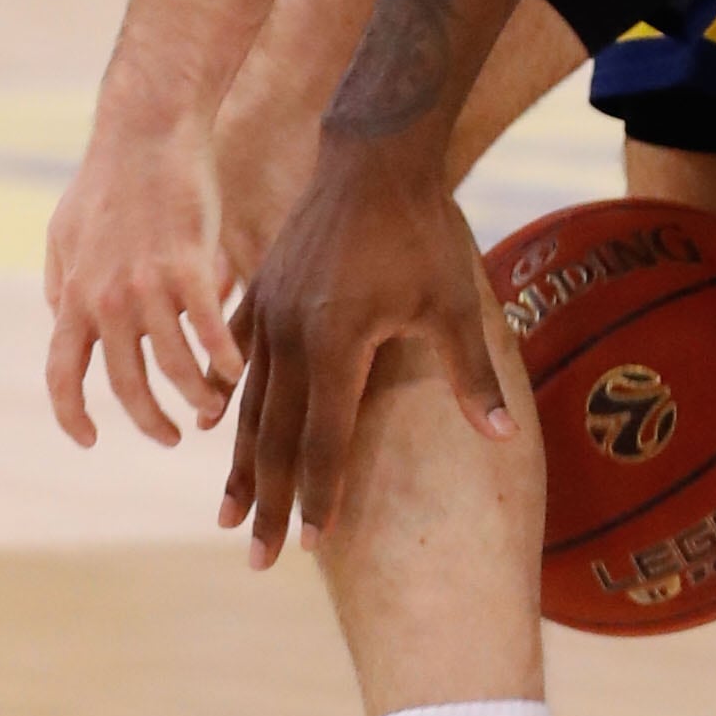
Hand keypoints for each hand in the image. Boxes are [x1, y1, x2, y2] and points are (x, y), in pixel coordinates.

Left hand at [44, 123, 240, 448]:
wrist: (144, 130)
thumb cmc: (105, 178)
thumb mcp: (63, 232)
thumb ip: (60, 282)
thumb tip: (58, 320)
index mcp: (71, 295)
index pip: (61, 374)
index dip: (72, 416)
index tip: (90, 439)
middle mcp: (104, 299)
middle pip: (125, 385)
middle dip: (149, 422)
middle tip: (170, 436)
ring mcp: (146, 284)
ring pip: (173, 366)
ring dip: (195, 397)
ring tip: (209, 408)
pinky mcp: (187, 264)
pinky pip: (209, 330)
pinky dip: (224, 358)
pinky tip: (236, 370)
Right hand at [221, 139, 513, 566]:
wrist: (371, 156)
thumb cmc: (420, 232)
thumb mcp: (452, 303)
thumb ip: (469, 375)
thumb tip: (501, 438)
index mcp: (334, 345)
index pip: (324, 441)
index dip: (319, 497)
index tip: (310, 547)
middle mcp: (289, 337)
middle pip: (275, 438)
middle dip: (267, 503)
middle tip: (257, 560)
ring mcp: (267, 314)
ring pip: (248, 407)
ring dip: (241, 465)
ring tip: (230, 516)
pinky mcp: (261, 294)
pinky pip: (240, 362)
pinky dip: (231, 404)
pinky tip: (214, 431)